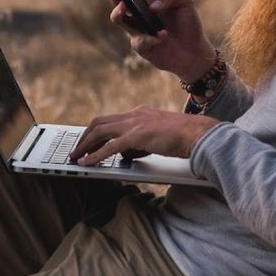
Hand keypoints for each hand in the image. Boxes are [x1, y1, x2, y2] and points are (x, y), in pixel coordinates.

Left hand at [68, 106, 219, 164]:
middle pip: (100, 122)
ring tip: (76, 156)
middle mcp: (134, 115)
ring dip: (85, 145)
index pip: (111, 120)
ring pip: (100, 131)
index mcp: (140, 113)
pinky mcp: (138, 136)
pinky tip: (87, 162)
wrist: (199, 135)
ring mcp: (135, 124)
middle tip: (76, 150)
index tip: (87, 141)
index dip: (96, 131)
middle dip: (85, 137)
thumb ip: (140, 144)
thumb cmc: (184, 138)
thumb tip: (125, 154)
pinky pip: (110, 146)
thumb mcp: (157, 138)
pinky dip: (96, 155)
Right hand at [101, 0, 216, 81]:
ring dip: (120, 13)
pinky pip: (138, 40)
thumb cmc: (189, 25)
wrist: (194, 53)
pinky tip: (162, 37)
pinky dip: (151, 37)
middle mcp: (138, 11)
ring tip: (125, 8)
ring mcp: (136, 28)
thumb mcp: (186, 2)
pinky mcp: (140, 46)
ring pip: (118, 18)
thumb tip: (152, 5)